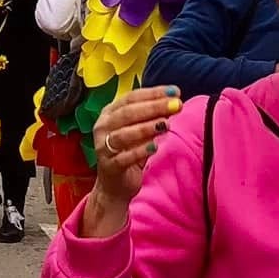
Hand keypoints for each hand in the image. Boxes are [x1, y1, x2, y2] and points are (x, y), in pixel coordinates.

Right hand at [79, 85, 180, 234]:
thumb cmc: (129, 152)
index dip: (153, 93)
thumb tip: (174, 101)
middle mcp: (103, 127)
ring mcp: (103, 147)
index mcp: (109, 113)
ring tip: (166, 124)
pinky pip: (124, 157)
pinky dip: (139, 151)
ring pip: (124, 134)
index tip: (175, 91)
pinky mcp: (109, 166)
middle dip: (153, 107)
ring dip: (146, 128)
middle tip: (175, 105)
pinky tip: (154, 147)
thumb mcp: (141, 131)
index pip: (131, 97)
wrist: (114, 185)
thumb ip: (154, 116)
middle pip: (128, 113)